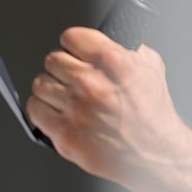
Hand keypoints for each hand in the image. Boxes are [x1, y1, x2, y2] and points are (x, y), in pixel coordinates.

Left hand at [25, 27, 187, 184]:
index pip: (71, 37)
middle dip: (62, 68)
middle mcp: (91, 83)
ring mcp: (76, 110)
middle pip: (52, 60)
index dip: (74, 45)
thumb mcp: (151, 68)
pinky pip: (35, 110)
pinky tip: (56, 112)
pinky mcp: (65, 134)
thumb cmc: (153, 115)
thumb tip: (111, 38)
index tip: (75, 53)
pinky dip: (42, 110)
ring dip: (50, 89)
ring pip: (40, 84)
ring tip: (65, 98)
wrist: (156, 153)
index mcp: (113, 62)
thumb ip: (127, 48)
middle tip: (72, 79)